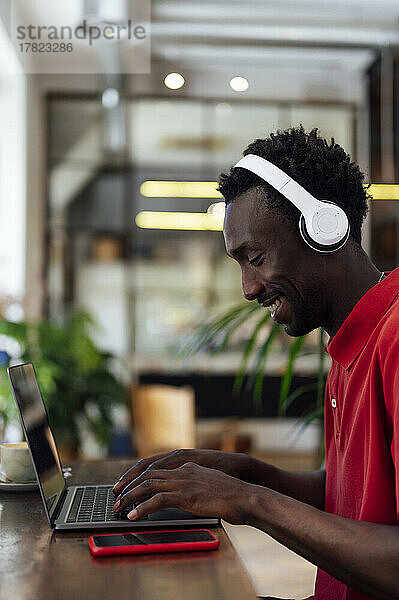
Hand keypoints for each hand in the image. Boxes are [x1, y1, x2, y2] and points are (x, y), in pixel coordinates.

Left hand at [113, 461, 255, 524]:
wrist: (246, 496)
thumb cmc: (232, 494)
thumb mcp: (209, 483)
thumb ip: (194, 484)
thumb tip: (183, 494)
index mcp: (187, 465)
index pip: (156, 467)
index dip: (138, 476)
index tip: (126, 485)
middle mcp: (183, 470)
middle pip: (147, 474)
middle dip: (129, 486)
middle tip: (116, 497)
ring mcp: (184, 481)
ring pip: (148, 485)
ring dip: (130, 497)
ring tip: (119, 507)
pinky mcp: (187, 495)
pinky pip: (158, 500)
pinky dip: (143, 507)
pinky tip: (134, 515)